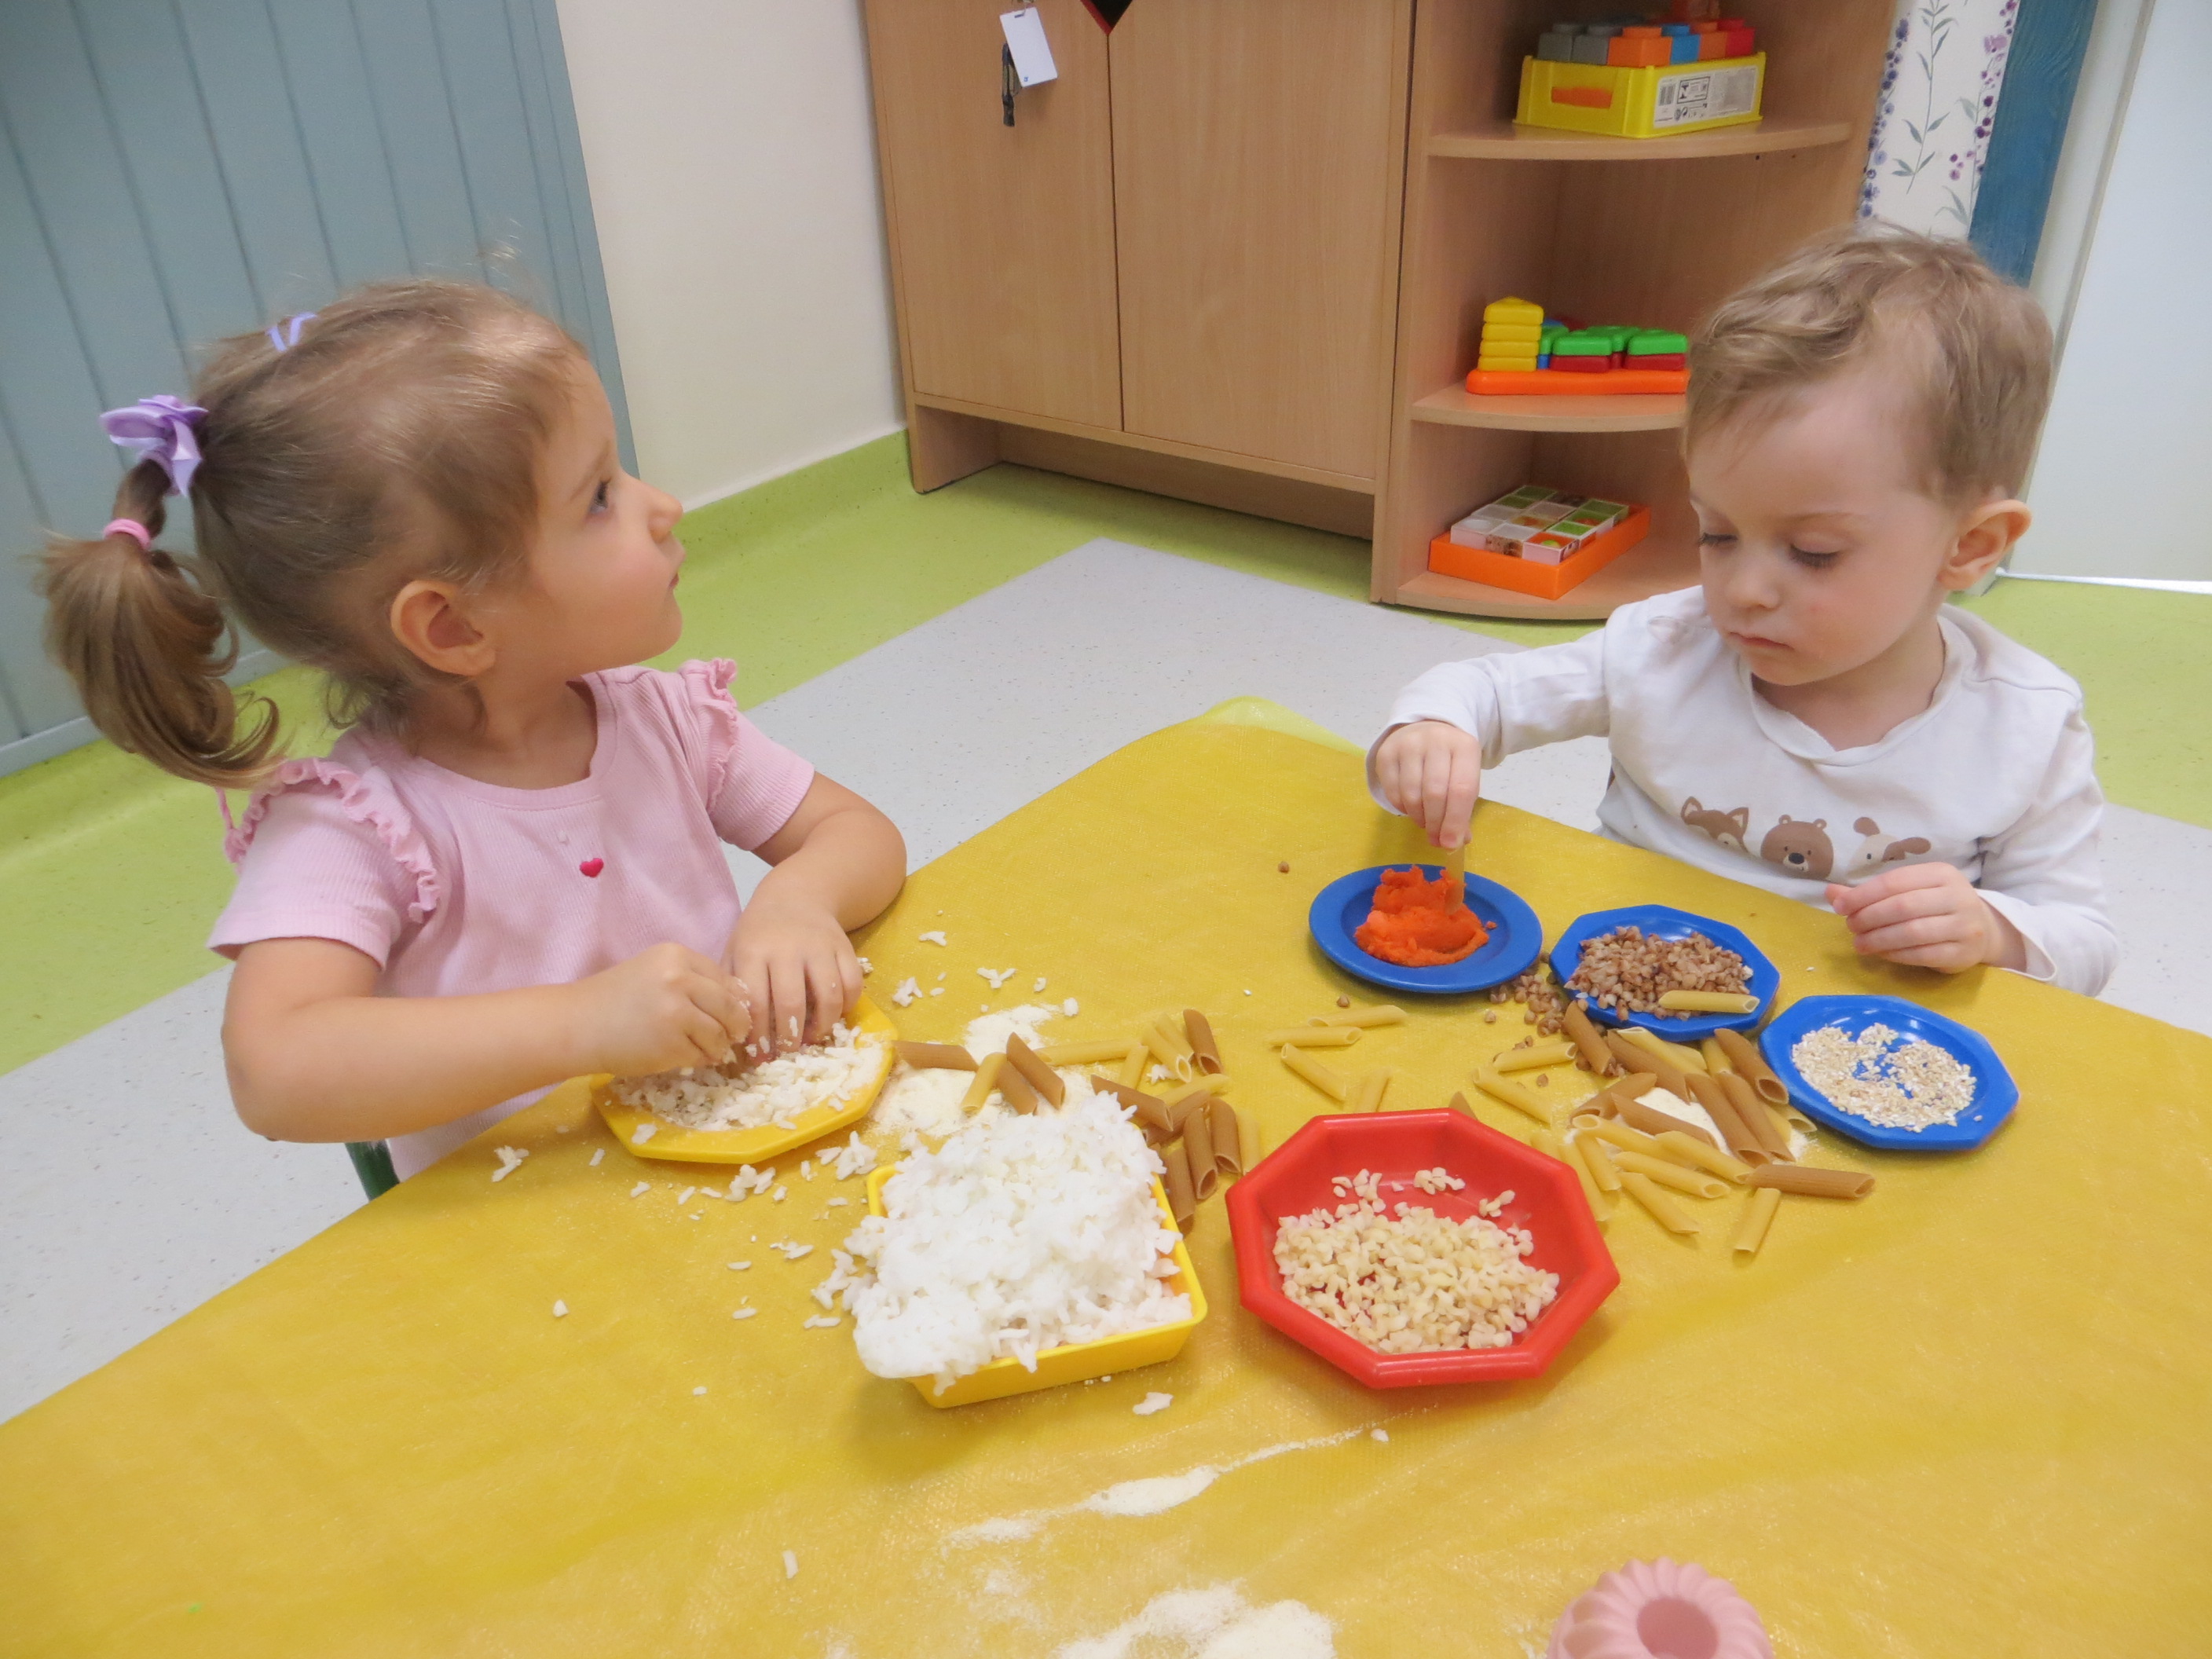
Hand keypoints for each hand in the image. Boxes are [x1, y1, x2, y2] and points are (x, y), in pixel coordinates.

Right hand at [567, 943, 750, 1076]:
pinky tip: (680, 1057)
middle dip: (736, 1026)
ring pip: (720, 1034)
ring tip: (702, 1049)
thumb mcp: (654, 973)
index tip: (731, 1015)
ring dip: (716, 1046)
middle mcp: (680, 978)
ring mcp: (677, 1011)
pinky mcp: (671, 1043)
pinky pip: (701, 1055)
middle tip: (733, 1038)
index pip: (726, 980)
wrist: (576, 1025)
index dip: (733, 1001)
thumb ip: (691, 981)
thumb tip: (738, 1003)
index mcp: (677, 955)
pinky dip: (697, 1060)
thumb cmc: (614, 1000)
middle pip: (731, 1006)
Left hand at [724, 890, 863, 1055]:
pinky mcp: (845, 947)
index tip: (759, 1056)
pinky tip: (833, 1016)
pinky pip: (853, 985)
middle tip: (787, 1055)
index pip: (754, 1002)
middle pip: (791, 1003)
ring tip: (812, 1039)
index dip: (757, 1035)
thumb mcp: (735, 951)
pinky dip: (847, 1007)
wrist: (795, 895)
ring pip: (828, 996)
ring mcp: (820, 947)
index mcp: (754, 951)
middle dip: (789, 1038)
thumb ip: (733, 988)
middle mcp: (788, 949)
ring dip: (822, 1026)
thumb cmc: (758, 933)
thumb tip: (733, 1033)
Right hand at [1373, 720, 1482, 847]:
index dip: (1456, 821)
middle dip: (1436, 823)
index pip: (1461, 789)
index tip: (1451, 844)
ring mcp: (1408, 744)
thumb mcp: (1464, 777)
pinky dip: (1403, 808)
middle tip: (1436, 839)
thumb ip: (1463, 809)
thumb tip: (1456, 841)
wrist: (1424, 728)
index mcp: (1464, 746)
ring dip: (1419, 817)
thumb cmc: (1449, 761)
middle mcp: (1436, 740)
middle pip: (1435, 793)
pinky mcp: (1386, 753)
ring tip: (1425, 822)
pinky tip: (1411, 809)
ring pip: (1412, 794)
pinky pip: (1393, 792)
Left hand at [1825, 864, 2026, 973]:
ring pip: (1913, 932)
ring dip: (1879, 939)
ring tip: (1860, 944)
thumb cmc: (1936, 906)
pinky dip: (1896, 954)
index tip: (1840, 907)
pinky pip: (1923, 954)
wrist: (1983, 930)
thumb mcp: (1910, 891)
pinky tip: (1881, 953)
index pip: (1895, 881)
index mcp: (1941, 873)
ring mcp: (1965, 926)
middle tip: (1850, 927)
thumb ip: (1871, 893)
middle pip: (1903, 906)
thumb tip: (1831, 893)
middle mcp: (1957, 896)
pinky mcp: (1964, 953)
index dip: (1863, 895)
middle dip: (1869, 917)